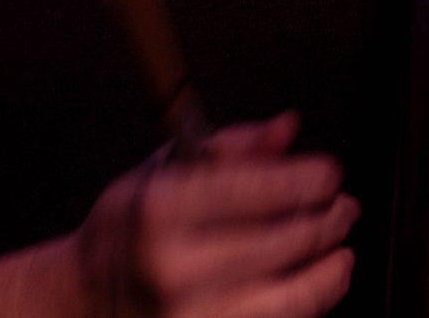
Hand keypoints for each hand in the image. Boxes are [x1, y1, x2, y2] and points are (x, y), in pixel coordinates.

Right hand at [74, 111, 358, 317]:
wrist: (86, 298)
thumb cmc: (130, 230)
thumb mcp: (164, 171)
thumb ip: (231, 147)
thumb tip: (287, 128)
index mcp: (160, 208)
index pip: (257, 189)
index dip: (308, 180)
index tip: (328, 173)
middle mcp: (175, 265)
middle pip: (285, 240)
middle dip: (327, 219)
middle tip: (343, 207)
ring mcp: (192, 314)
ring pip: (296, 295)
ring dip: (331, 267)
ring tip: (341, 247)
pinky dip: (312, 301)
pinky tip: (321, 280)